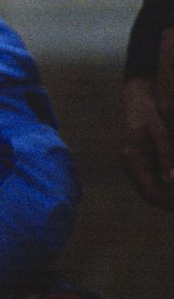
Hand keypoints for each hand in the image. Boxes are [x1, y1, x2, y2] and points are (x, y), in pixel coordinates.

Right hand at [121, 30, 173, 210]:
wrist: (136, 95)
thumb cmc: (148, 110)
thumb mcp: (160, 132)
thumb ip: (166, 156)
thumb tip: (172, 181)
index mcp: (132, 159)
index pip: (150, 192)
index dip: (167, 203)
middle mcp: (130, 165)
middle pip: (150, 194)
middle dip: (168, 201)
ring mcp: (133, 163)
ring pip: (151, 188)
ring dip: (167, 193)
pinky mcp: (139, 159)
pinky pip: (152, 178)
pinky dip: (165, 183)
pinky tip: (173, 179)